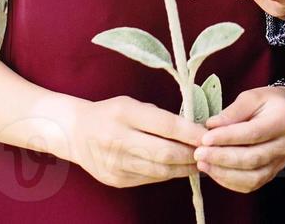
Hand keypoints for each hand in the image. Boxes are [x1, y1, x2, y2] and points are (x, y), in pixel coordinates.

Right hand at [63, 95, 204, 188]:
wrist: (75, 133)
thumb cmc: (111, 114)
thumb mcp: (133, 105)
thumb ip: (161, 117)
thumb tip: (195, 131)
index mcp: (124, 113)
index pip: (166, 125)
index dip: (191, 133)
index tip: (209, 135)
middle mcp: (118, 139)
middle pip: (165, 153)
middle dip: (191, 154)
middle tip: (209, 152)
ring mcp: (115, 163)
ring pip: (160, 170)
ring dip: (184, 167)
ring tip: (199, 161)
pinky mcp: (116, 180)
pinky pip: (150, 178)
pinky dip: (168, 173)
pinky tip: (179, 168)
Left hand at [194, 85, 284, 192]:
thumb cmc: (269, 102)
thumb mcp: (253, 96)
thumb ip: (233, 111)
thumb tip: (211, 125)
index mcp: (283, 121)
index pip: (253, 133)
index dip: (227, 138)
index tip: (205, 138)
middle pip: (252, 158)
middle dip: (222, 158)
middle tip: (199, 153)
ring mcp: (280, 162)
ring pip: (252, 176)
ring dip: (224, 173)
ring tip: (203, 164)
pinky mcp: (273, 173)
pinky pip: (252, 184)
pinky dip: (230, 182)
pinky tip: (215, 172)